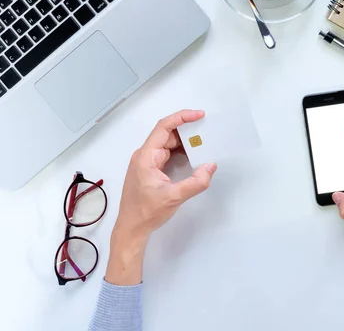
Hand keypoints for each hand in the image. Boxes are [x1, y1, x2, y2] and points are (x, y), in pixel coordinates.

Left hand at [106, 110, 216, 284]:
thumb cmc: (146, 212)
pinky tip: (194, 156)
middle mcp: (145, 155)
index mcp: (146, 157)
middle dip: (188, 130)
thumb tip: (211, 166)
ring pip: (168, 144)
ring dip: (186, 143)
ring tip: (204, 142)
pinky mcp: (151, 170)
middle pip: (167, 134)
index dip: (182, 118)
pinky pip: (167, 154)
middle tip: (207, 131)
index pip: (164, 128)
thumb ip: (195, 182)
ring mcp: (147, 162)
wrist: (132, 228)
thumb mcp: (174, 197)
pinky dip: (181, 153)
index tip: (199, 115)